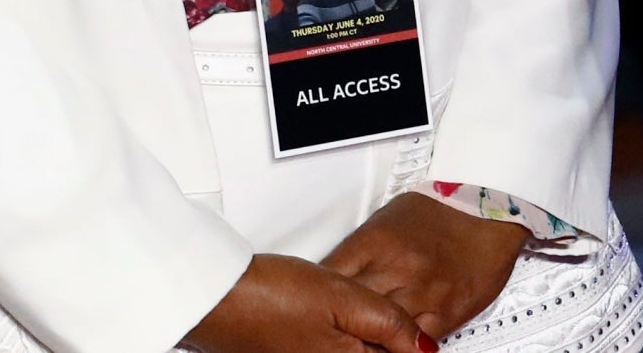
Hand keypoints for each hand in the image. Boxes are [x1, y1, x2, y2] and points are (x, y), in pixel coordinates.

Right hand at [181, 254, 430, 352]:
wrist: (217, 297)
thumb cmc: (270, 295)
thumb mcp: (345, 297)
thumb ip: (390, 324)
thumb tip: (425, 348)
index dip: (407, 343)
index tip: (401, 329)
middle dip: (381, 339)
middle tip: (368, 315)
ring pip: (354, 352)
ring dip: (360, 337)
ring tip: (338, 312)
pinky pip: (331, 350)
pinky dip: (337, 338)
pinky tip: (326, 319)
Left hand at [324, 195, 525, 341]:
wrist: (493, 206)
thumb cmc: (443, 210)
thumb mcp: (389, 219)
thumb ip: (362, 250)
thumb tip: (335, 273)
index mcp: (375, 240)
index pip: (329, 277)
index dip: (319, 296)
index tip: (313, 306)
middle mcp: (394, 268)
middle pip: (350, 307)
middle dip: (338, 322)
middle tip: (329, 330)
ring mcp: (420, 292)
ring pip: (378, 330)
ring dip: (366, 338)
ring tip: (357, 341)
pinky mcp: (445, 312)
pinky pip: (413, 341)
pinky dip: (399, 346)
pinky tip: (391, 345)